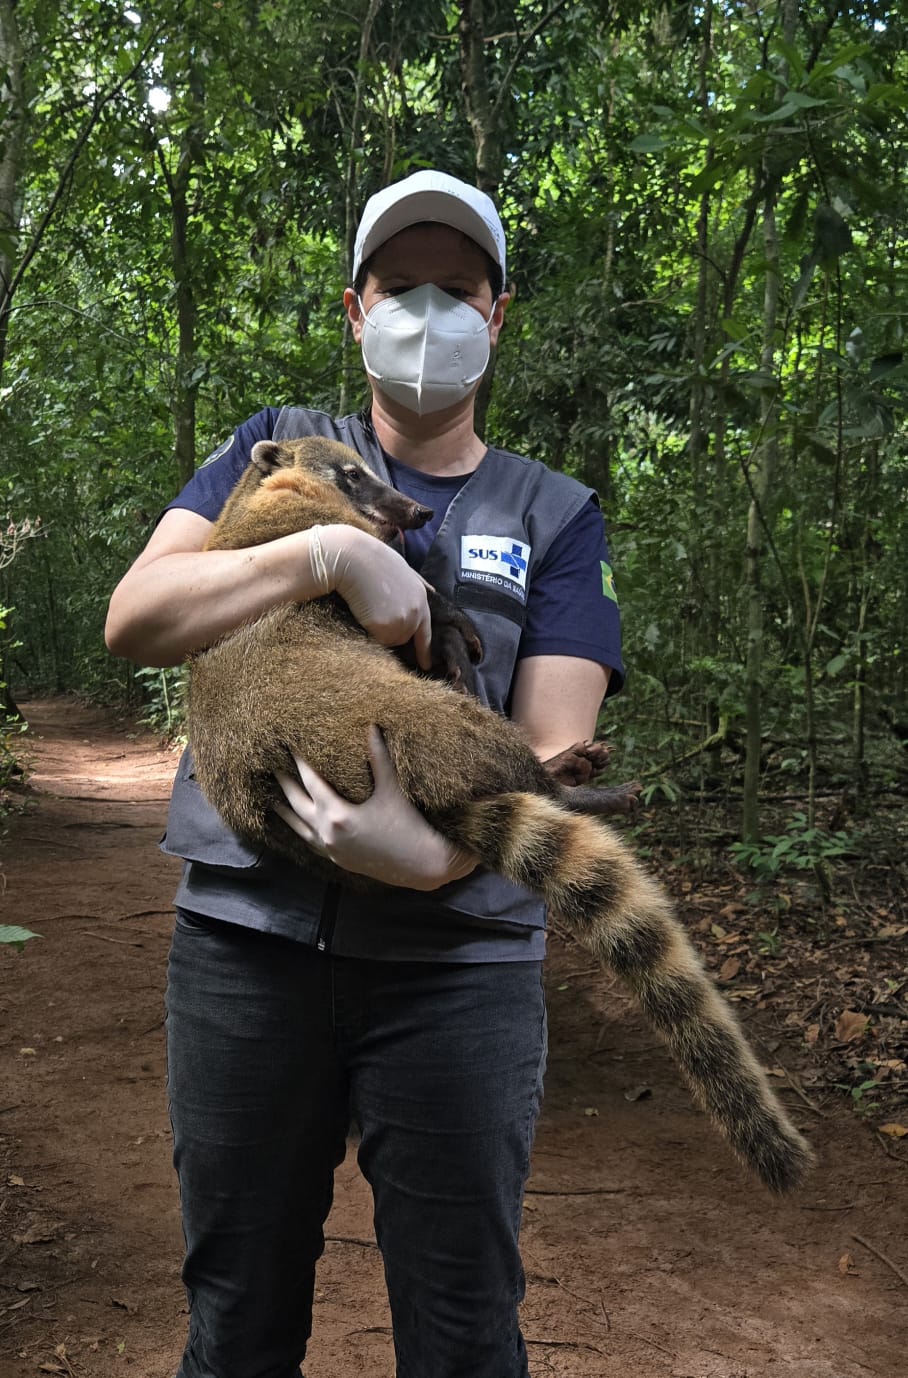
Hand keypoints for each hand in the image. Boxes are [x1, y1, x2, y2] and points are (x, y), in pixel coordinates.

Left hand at [273, 726, 477, 890]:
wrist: (422, 865)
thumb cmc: (410, 824)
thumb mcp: (392, 789)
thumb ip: (378, 757)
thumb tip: (370, 726)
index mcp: (339, 814)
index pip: (311, 782)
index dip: (300, 762)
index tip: (290, 745)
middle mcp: (329, 833)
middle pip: (297, 803)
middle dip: (285, 783)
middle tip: (272, 764)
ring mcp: (332, 849)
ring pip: (299, 827)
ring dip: (286, 810)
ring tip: (273, 796)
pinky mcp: (339, 860)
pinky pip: (311, 843)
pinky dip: (301, 830)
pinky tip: (298, 825)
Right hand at [309, 524, 432, 669]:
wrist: (354, 558)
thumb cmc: (372, 560)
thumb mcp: (403, 568)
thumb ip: (418, 583)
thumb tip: (432, 591)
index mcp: (421, 599)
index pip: (425, 632)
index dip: (424, 650)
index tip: (426, 665)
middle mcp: (415, 613)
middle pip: (403, 638)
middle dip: (391, 631)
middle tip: (376, 611)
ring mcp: (401, 621)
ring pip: (388, 641)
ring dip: (379, 631)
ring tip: (369, 607)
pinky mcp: (384, 628)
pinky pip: (375, 640)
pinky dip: (368, 631)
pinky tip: (363, 611)